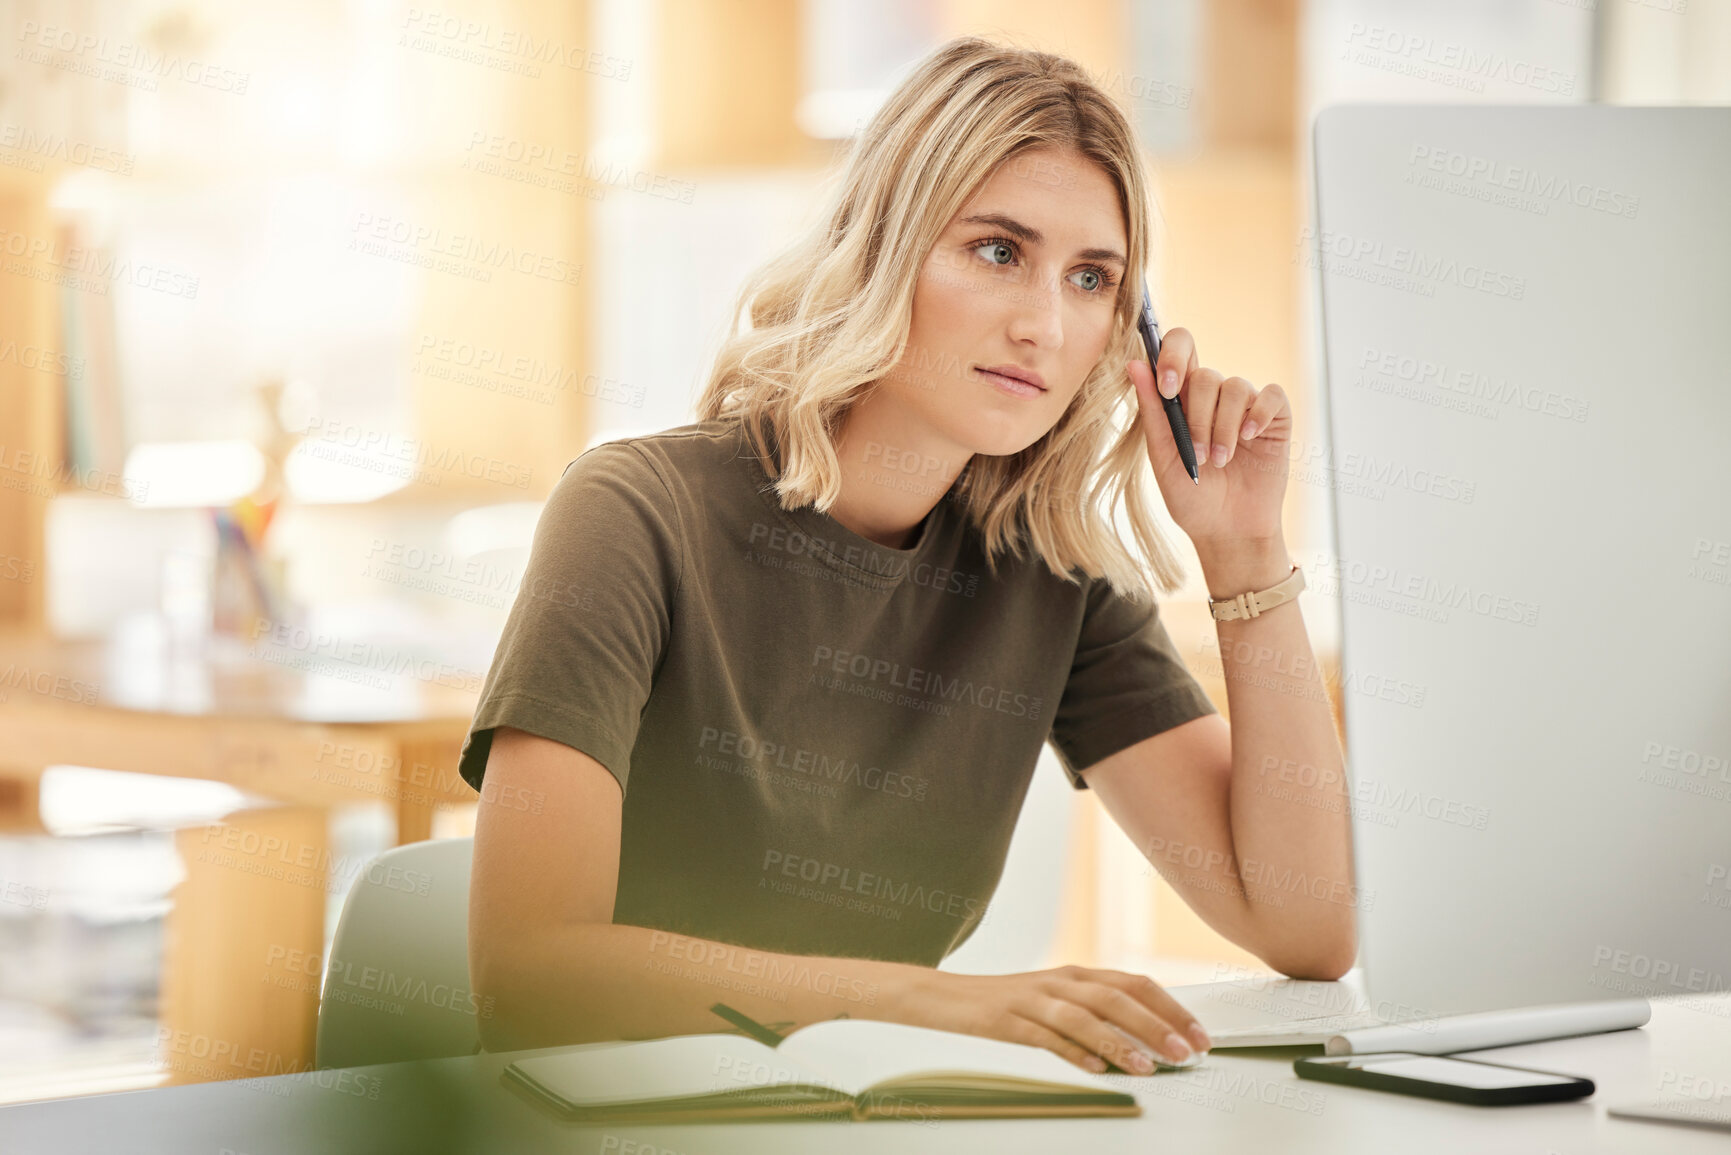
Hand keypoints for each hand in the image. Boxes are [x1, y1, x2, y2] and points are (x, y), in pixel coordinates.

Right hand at [909, 964, 1211, 1073]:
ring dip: (1121, 1041)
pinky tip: (1094, 1066)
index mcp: (1076, 974)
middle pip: (1117, 997)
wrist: (946, 996)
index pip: (1135, 983)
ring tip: (1148, 1066)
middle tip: (1187, 1051)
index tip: (1199, 1034)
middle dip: (1157, 1025)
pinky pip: (1044, 1035)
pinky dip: (1072, 1050)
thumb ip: (1095, 1013)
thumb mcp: (1056, 1000)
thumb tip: (1146, 1039)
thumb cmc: (1007, 1003)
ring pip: (1084, 1015)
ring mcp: (1033, 998)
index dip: (1171, 1007)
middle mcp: (1060, 980)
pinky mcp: (1007, 1019)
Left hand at [1128, 326, 1290, 549]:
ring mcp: (1246, 406)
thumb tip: (1133, 363)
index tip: (1167, 387)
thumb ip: (1151, 411)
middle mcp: (1214, 397)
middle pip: (1205, 375)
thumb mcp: (1163, 458)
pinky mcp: (1275, 419)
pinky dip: (1259, 413)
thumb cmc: (1192, 498)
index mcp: (1183, 400)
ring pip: (1235, 387)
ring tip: (1220, 461)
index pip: (1180, 349)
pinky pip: (1271, 394)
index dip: (1172, 355)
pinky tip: (1250, 437)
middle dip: (1198, 417)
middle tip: (1198, 455)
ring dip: (1224, 427)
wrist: (1227, 532)